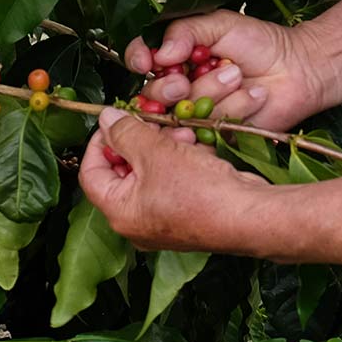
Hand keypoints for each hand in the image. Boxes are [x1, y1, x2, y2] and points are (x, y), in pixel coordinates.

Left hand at [80, 109, 273, 252]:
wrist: (249, 217)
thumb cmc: (199, 191)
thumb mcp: (155, 152)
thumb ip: (125, 132)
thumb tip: (105, 118)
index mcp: (120, 213)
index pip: (91, 174)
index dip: (98, 143)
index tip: (113, 120)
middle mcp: (137, 223)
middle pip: (124, 173)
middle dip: (139, 141)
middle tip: (153, 122)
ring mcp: (164, 222)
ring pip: (153, 175)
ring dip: (164, 148)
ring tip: (182, 133)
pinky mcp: (188, 216)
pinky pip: (175, 183)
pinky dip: (182, 163)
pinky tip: (197, 148)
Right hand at [124, 11, 327, 130]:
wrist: (299, 68)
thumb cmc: (262, 42)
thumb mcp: (220, 23)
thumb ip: (185, 31)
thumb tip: (159, 54)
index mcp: (177, 57)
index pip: (141, 58)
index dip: (137, 60)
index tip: (145, 61)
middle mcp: (183, 86)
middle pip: (152, 94)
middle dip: (167, 87)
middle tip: (186, 79)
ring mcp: (198, 112)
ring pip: (181, 113)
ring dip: (211, 92)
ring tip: (238, 76)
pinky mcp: (218, 133)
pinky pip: (207, 130)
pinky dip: (230, 110)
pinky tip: (250, 96)